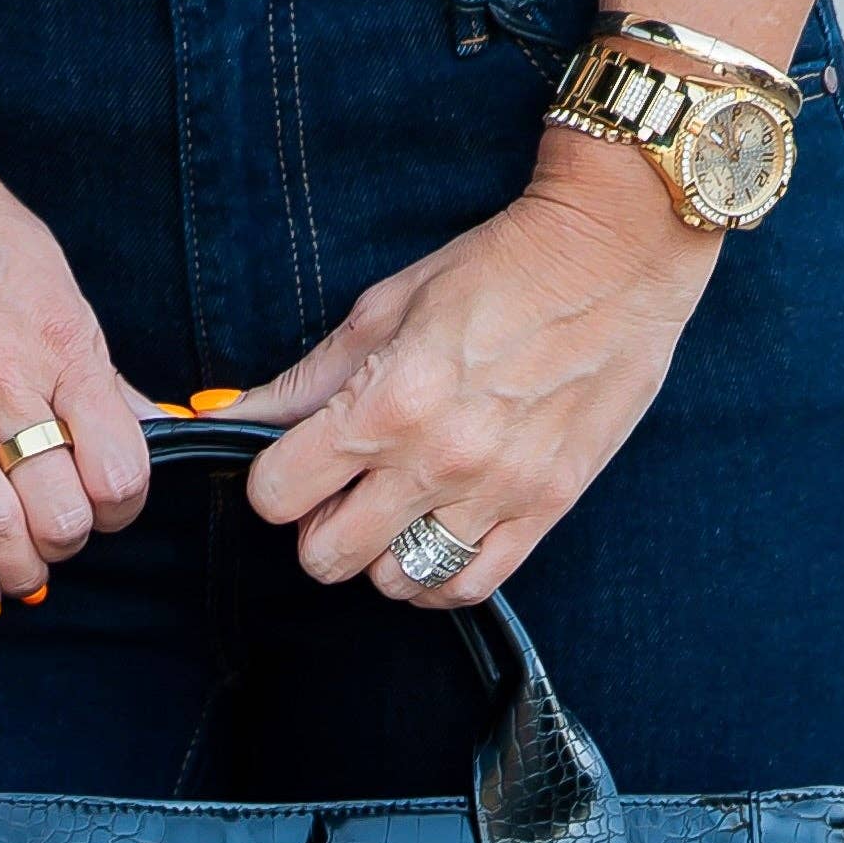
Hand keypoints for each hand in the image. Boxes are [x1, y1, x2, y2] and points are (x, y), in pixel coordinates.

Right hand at [0, 106, 151, 614]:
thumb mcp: (52, 278)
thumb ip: (97, 366)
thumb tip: (156, 425)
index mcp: (61, 341)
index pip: (121, 467)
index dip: (124, 501)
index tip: (110, 495)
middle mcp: (4, 378)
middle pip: (63, 512)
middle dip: (73, 537)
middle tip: (62, 524)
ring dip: (23, 564)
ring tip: (27, 562)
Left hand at [229, 132, 719, 606]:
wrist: (615, 255)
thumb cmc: (497, 269)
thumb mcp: (386, 306)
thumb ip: (309, 378)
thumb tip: (228, 414)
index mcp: (385, 403)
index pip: (277, 494)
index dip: (276, 480)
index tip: (298, 461)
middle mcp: (435, 460)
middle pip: (326, 557)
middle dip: (321, 525)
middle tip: (344, 489)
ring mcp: (493, 493)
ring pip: (394, 581)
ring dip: (382, 553)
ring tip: (399, 507)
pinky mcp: (544, 509)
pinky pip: (467, 587)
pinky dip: (439, 576)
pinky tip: (437, 536)